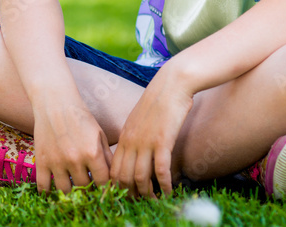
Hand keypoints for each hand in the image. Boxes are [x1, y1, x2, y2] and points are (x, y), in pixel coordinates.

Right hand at [32, 101, 111, 193]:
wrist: (54, 102)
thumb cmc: (80, 117)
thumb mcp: (98, 134)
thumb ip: (107, 157)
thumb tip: (114, 177)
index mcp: (92, 152)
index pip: (103, 183)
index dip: (104, 187)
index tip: (103, 188)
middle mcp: (75, 159)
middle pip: (84, 187)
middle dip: (87, 187)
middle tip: (87, 185)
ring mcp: (56, 162)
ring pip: (65, 190)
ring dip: (70, 191)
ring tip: (72, 186)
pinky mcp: (41, 161)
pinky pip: (44, 186)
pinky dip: (48, 192)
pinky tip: (52, 190)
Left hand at [110, 65, 193, 198]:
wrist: (172, 83)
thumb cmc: (159, 100)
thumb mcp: (138, 119)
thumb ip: (133, 136)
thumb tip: (133, 153)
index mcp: (124, 136)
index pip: (113, 168)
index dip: (117, 186)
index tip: (125, 195)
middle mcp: (131, 141)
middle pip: (123, 176)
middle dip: (130, 193)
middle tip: (139, 202)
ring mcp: (146, 141)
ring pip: (140, 176)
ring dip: (147, 193)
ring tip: (154, 200)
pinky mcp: (163, 141)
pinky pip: (160, 170)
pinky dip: (164, 184)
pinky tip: (169, 190)